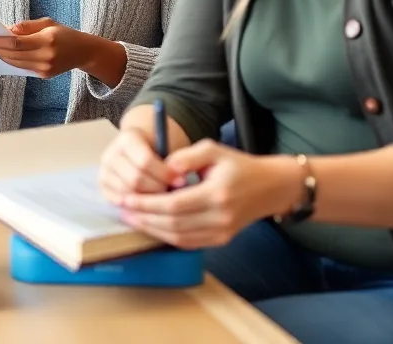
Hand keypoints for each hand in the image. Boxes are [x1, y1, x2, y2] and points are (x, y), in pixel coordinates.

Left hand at [0, 18, 124, 81]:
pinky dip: (9, 60)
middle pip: (11, 55)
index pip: (14, 43)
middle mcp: (45, 57)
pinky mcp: (43, 75)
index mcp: (47, 41)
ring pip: (14, 63)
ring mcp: (44, 69)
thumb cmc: (64, 33)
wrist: (84, 52)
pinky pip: (21, 67)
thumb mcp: (47, 23)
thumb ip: (26, 27)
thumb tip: (6, 31)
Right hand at [98, 127, 175, 201]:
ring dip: (147, 199)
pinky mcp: (103, 184)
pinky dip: (133, 205)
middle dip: (157, 189)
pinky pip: (118, 201)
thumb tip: (181, 179)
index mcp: (128, 138)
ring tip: (162, 198)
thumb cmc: (159, 148)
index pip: (145, 161)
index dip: (165, 174)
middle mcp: (111, 153)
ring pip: (126, 193)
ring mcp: (104, 170)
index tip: (181, 181)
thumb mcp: (170, 145)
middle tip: (172, 192)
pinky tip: (148, 204)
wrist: (141, 147)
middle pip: (135, 179)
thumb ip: (176, 159)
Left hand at [111, 140, 300, 249]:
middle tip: (121, 208)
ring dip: (151, 229)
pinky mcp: (221, 239)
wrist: (270, 187)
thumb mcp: (213, 150)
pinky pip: (189, 242)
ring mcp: (222, 232)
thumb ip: (187, 156)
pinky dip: (167, 236)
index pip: (174, 204)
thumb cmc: (238, 165)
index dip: (147, 204)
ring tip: (130, 217)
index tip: (126, 197)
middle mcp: (220, 217)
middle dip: (143, 217)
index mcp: (217, 194)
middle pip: (173, 224)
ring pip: (179, 237)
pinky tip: (150, 225)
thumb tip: (164, 167)